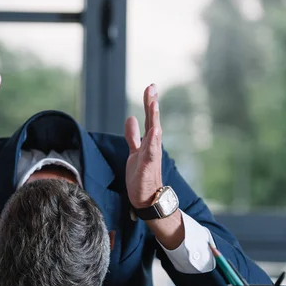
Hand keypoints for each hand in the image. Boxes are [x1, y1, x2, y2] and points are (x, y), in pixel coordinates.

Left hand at [124, 84, 162, 208]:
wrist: (148, 199)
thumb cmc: (142, 177)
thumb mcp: (134, 152)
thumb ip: (133, 136)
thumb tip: (131, 118)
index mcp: (148, 142)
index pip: (149, 119)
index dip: (149, 103)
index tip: (150, 87)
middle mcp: (152, 146)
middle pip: (152, 122)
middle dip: (152, 104)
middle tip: (152, 87)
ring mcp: (151, 156)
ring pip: (153, 134)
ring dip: (154, 118)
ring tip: (153, 103)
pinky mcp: (148, 167)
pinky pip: (151, 152)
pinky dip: (153, 141)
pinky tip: (155, 130)